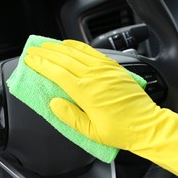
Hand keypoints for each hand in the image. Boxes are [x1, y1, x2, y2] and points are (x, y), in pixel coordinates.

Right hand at [24, 40, 177, 177]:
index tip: (30, 60)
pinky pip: (92, 52)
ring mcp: (105, 70)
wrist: (147, 125)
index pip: (57, 73)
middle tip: (33, 49)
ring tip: (46, 45)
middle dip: (46, 53)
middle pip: (64, 59)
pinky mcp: (114, 68)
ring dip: (59, 48)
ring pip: (77, 53)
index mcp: (86, 93)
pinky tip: (69, 44)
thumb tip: (54, 103)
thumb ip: (70, 116)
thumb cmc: (120, 131)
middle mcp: (94, 77)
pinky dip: (78, 47)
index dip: (41, 65)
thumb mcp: (90, 132)